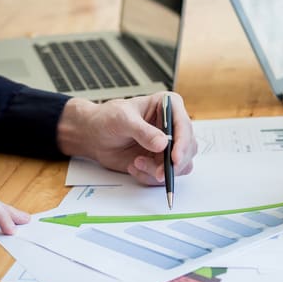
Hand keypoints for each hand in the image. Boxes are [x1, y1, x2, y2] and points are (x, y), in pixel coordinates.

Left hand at [57, 91, 197, 184]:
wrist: (95, 135)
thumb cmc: (108, 119)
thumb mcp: (122, 120)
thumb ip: (142, 131)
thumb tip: (162, 144)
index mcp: (169, 105)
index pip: (184, 124)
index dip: (183, 143)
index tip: (174, 158)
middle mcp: (173, 126)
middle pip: (188, 148)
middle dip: (172, 164)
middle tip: (157, 173)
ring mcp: (169, 144)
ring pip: (180, 165)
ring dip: (158, 171)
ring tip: (136, 163)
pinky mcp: (162, 160)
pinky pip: (165, 175)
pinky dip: (149, 176)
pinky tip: (134, 166)